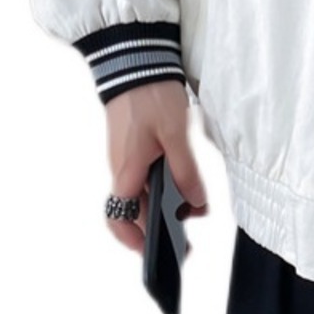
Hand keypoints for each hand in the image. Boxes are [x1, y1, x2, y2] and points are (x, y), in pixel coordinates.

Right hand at [104, 80, 208, 254]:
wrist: (135, 61)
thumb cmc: (151, 96)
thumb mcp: (175, 134)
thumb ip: (185, 170)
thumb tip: (194, 202)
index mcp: (127, 171)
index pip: (119, 218)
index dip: (132, 240)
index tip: (152, 253)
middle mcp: (121, 168)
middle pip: (134, 210)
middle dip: (157, 228)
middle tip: (187, 239)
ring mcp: (125, 156)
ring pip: (141, 192)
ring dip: (163, 205)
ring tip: (194, 208)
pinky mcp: (133, 145)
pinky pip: (144, 175)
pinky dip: (161, 185)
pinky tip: (183, 182)